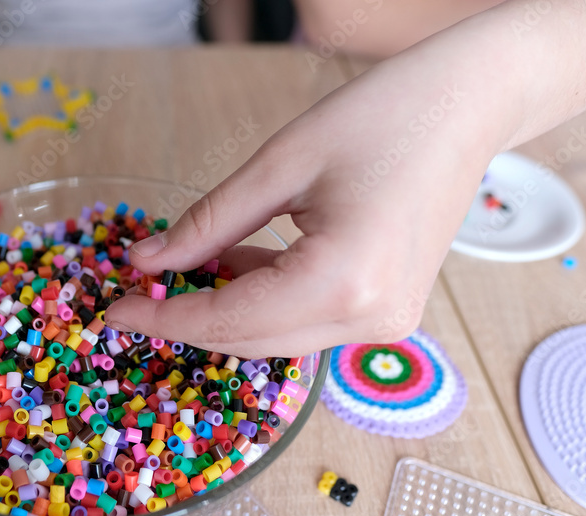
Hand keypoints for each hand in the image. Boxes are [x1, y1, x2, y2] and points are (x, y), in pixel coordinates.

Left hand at [105, 55, 498, 358]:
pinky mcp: (387, 311)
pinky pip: (305, 320)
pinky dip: (262, 301)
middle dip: (187, 319)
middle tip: (137, 290)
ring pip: (276, 336)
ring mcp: (385, 322)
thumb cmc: (383, 117)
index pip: (228, 320)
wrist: (470, 106)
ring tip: (180, 270)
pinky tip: (231, 267)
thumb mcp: (280, 165)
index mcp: (343, 282)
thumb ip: (206, 223)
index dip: (164, 316)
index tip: (114, 308)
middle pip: (250, 339)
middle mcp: (368, 319)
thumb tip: (146, 260)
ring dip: (223, 311)